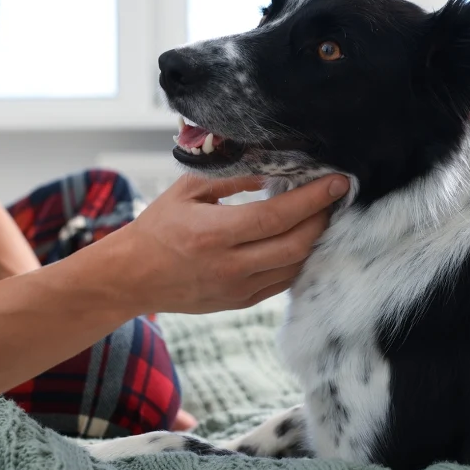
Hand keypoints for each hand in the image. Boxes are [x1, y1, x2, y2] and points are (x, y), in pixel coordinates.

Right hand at [97, 172, 349, 316]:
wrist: (132, 277)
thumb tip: (270, 167)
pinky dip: (298, 259)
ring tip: (321, 215)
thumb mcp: (187, 191)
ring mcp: (237, 289)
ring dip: (315, 239)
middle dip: (323, 218)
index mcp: (214, 233)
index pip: (277, 216)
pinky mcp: (240, 302)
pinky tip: (300, 239)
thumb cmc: (157, 228)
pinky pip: (282, 282)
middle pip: (296, 244)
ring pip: (294, 266)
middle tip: (334, 196)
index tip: (337, 181)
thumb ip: (229, 177)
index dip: (313, 199)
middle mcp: (229, 266)